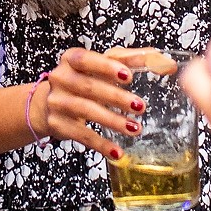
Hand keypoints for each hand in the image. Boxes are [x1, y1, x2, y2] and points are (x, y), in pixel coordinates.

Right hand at [29, 46, 171, 159]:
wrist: (47, 104)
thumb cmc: (83, 79)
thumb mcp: (101, 66)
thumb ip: (131, 60)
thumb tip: (163, 60)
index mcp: (71, 59)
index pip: (86, 60)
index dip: (106, 67)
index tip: (128, 76)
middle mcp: (60, 78)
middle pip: (89, 88)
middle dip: (116, 98)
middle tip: (140, 106)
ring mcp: (57, 102)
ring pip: (87, 112)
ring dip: (112, 121)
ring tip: (135, 128)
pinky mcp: (58, 125)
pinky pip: (81, 136)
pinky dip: (100, 144)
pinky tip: (116, 151)